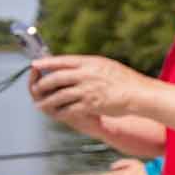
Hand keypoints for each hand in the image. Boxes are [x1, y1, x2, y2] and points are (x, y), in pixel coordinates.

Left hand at [30, 55, 152, 118]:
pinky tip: (56, 113)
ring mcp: (87, 90)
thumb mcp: (107, 66)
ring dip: (47, 101)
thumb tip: (71, 68)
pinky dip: (59, 112)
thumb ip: (89, 67)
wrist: (139, 94)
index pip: (62, 60)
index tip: (34, 65)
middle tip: (36, 88)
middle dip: (42, 84)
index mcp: (90, 63)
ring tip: (41, 104)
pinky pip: (68, 109)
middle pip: (55, 78)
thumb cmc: (126, 80)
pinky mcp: (90, 105)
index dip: (46, 63)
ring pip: (58, 96)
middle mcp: (86, 75)